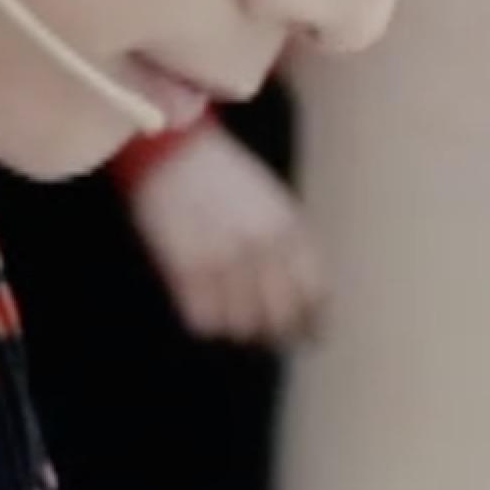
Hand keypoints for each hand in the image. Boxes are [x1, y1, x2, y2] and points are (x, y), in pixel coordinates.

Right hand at [128, 128, 326, 347]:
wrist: (173, 152)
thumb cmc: (226, 179)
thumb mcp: (275, 204)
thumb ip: (293, 248)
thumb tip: (310, 304)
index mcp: (289, 228)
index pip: (315, 295)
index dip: (314, 324)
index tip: (308, 337)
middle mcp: (261, 246)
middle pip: (281, 320)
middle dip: (276, 335)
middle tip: (266, 336)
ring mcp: (224, 258)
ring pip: (243, 328)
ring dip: (238, 329)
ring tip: (229, 314)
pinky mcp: (186, 268)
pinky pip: (205, 322)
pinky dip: (205, 322)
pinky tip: (203, 306)